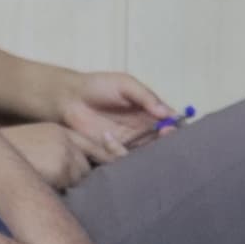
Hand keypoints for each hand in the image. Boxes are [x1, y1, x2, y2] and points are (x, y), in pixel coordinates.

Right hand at [2, 119, 104, 190]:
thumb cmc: (5, 153)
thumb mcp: (35, 140)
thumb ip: (56, 147)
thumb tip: (75, 168)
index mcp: (61, 131)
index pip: (94, 146)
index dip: (103, 159)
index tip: (106, 171)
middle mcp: (67, 141)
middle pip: (87, 168)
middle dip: (78, 178)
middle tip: (59, 187)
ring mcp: (65, 155)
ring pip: (79, 180)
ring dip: (68, 187)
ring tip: (47, 189)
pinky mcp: (59, 170)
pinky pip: (68, 189)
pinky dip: (59, 194)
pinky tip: (42, 191)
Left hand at [57, 69, 174, 159]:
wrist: (69, 97)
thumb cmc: (98, 86)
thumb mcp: (126, 84)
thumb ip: (146, 96)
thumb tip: (167, 112)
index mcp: (149, 112)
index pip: (170, 123)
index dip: (176, 126)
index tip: (174, 126)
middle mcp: (142, 130)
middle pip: (162, 142)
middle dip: (166, 141)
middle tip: (164, 134)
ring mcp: (127, 143)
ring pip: (145, 154)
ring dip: (145, 150)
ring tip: (137, 139)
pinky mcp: (110, 152)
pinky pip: (121, 159)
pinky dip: (118, 151)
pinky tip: (110, 138)